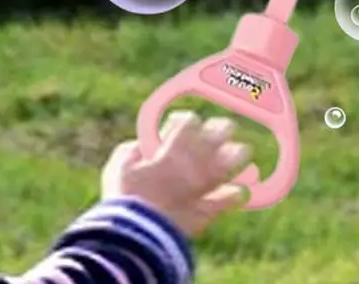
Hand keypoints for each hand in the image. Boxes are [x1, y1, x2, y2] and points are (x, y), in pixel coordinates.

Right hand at [101, 110, 250, 236]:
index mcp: (172, 150)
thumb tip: (138, 146)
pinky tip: (241, 191)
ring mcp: (204, 186)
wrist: (135, 237)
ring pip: (233, 162)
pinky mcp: (208, 210)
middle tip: (221, 130)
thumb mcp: (117, 169)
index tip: (182, 125)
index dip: (188, 120)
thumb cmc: (123, 200)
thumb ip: (129, 152)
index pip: (190, 122)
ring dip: (238, 156)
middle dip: (222, 129)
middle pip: (220, 134)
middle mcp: (193, 163)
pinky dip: (236, 195)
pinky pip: (230, 199)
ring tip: (241, 152)